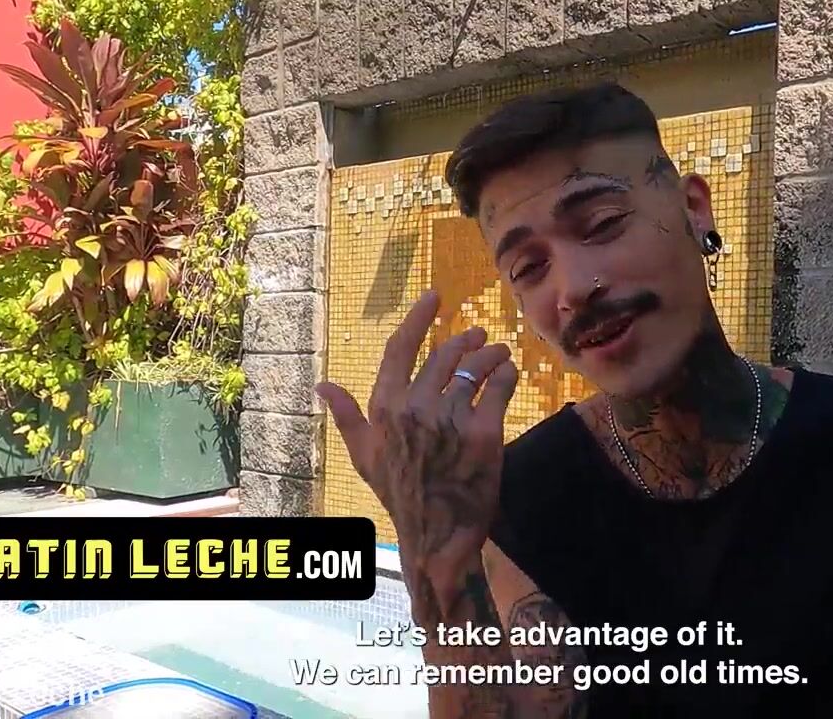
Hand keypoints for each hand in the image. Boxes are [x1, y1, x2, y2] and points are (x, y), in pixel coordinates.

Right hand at [316, 290, 518, 609]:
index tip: (434, 296)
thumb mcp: (365, 458)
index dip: (418, 318)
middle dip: (465, 341)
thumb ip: (346, 417)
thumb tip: (322, 385)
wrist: (437, 536)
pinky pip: (500, 387)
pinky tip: (510, 372)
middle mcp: (414, 408)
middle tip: (478, 336)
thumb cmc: (401, 495)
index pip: (399, 349)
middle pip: (444, 355)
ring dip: (490, 353)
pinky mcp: (484, 432)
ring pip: (476, 367)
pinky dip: (508, 374)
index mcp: (384, 409)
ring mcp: (450, 419)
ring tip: (498, 352)